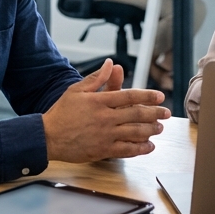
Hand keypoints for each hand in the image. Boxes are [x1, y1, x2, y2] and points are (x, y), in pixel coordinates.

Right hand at [43, 59, 169, 163]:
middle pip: (136, 114)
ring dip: (151, 130)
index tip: (160, 96)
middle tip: (166, 113)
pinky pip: (127, 150)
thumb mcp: (76, 91)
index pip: (129, 96)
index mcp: (99, 101)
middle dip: (155, 113)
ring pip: (135, 132)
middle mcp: (105, 117)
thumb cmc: (61, 112)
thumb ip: (97, 78)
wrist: (48, 136)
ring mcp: (105, 135)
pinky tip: (148, 146)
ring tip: (159, 128)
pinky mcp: (103, 150)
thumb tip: (111, 64)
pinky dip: (140, 148)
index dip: (147, 96)